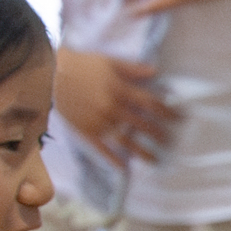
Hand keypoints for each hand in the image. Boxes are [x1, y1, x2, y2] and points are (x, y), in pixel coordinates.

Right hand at [55, 48, 179, 165]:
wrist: (50, 75)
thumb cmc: (81, 66)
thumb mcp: (109, 62)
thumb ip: (133, 69)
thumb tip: (155, 72)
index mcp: (120, 90)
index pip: (151, 103)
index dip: (167, 111)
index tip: (180, 118)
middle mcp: (112, 108)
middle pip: (141, 124)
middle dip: (159, 133)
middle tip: (171, 141)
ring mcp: (98, 121)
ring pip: (125, 140)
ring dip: (141, 151)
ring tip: (155, 160)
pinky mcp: (85, 131)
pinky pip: (101, 148)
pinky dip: (112, 158)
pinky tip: (123, 167)